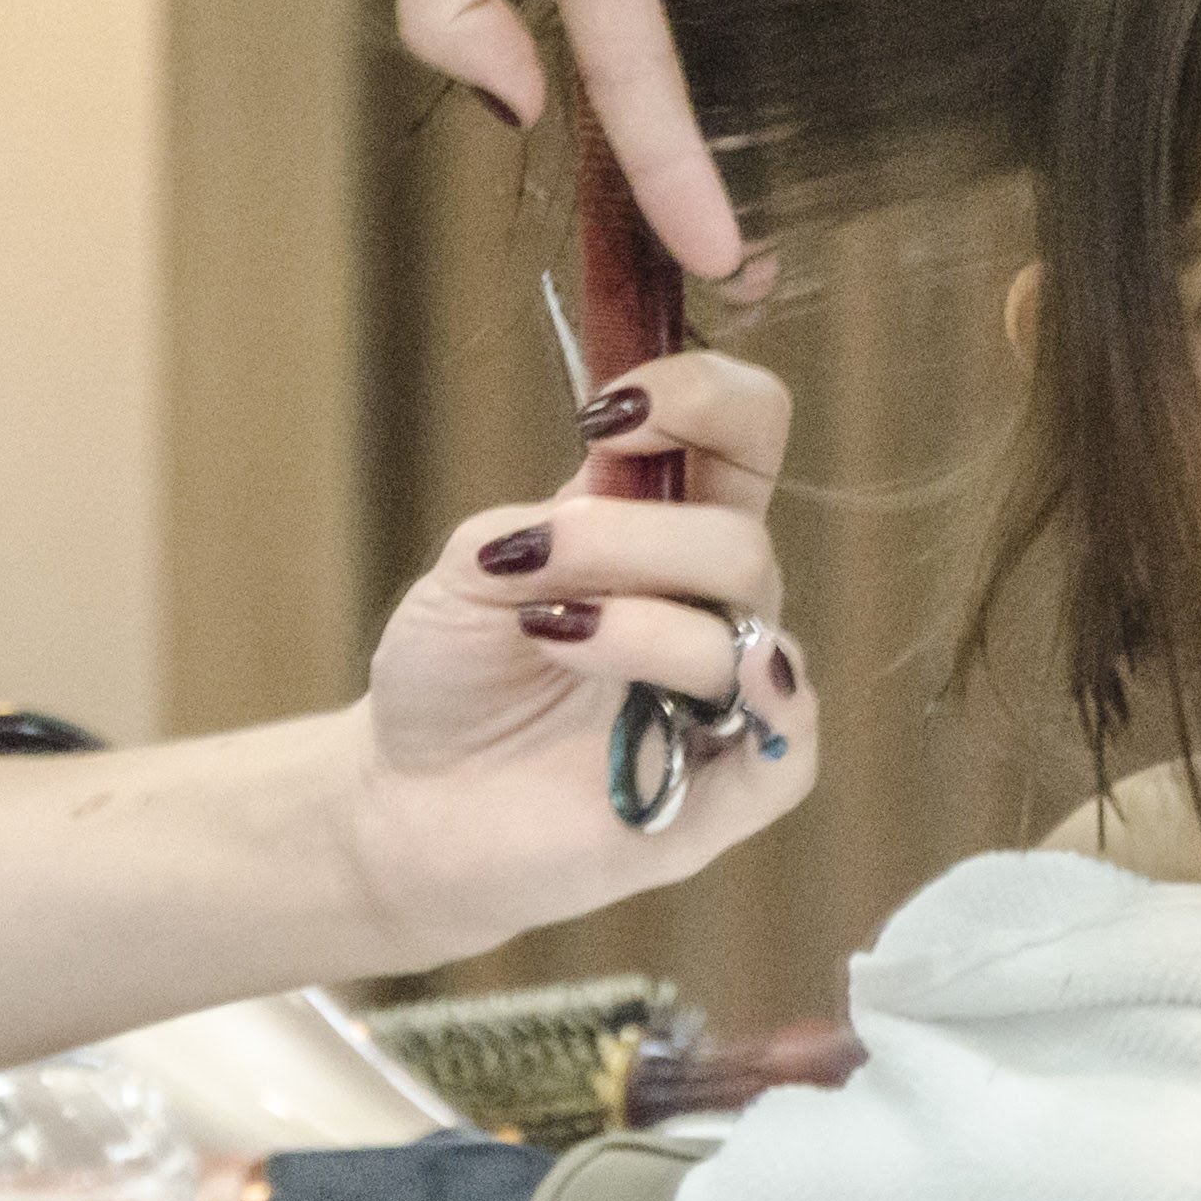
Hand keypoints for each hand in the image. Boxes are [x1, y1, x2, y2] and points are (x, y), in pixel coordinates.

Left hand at [340, 349, 817, 963]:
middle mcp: (710, 605)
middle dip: (636, 537)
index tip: (608, 411)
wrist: (410, 802)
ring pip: (753, 633)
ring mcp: (723, 699)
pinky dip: (755, 710)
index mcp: (663, 527)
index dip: (703, 397)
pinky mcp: (725, 794)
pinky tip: (675, 705)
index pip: (745, 432)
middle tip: (533, 559)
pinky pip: (791, 747)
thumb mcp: (472, 570)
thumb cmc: (453, 676)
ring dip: (643, 626)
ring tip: (548, 636)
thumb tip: (606, 520)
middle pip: (741, 539)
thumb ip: (548, 529)